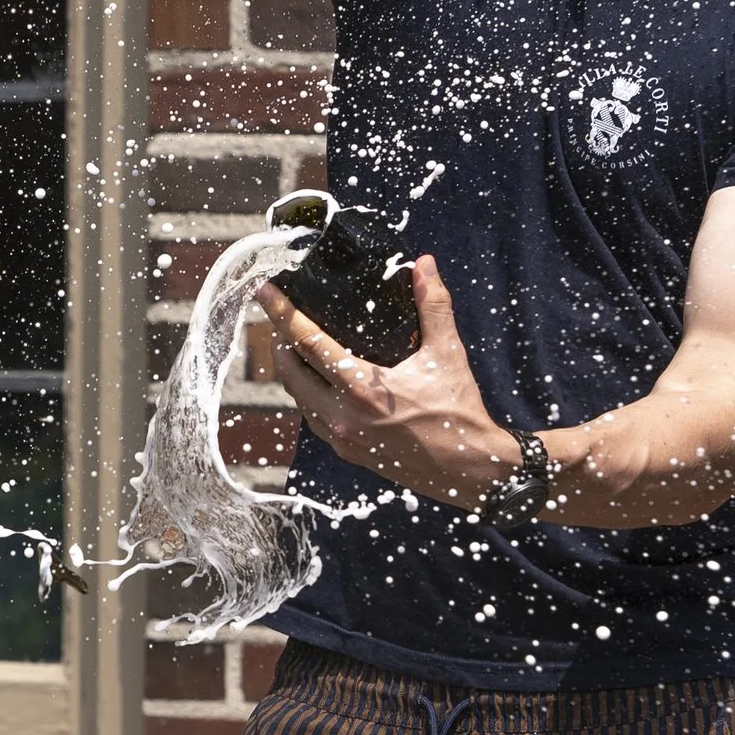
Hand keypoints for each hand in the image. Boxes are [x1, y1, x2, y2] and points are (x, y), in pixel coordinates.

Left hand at [261, 255, 517, 508]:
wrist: (468, 470)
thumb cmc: (458, 414)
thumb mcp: (448, 354)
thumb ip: (433, 305)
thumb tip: (425, 264)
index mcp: (361, 388)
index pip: (307, 342)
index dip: (282, 313)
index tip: (266, 291)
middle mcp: (342, 416)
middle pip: (289, 372)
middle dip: (278, 340)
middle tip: (279, 315)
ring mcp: (341, 438)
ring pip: (298, 398)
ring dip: (290, 369)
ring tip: (293, 344)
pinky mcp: (347, 452)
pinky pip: (313, 418)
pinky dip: (307, 394)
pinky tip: (316, 381)